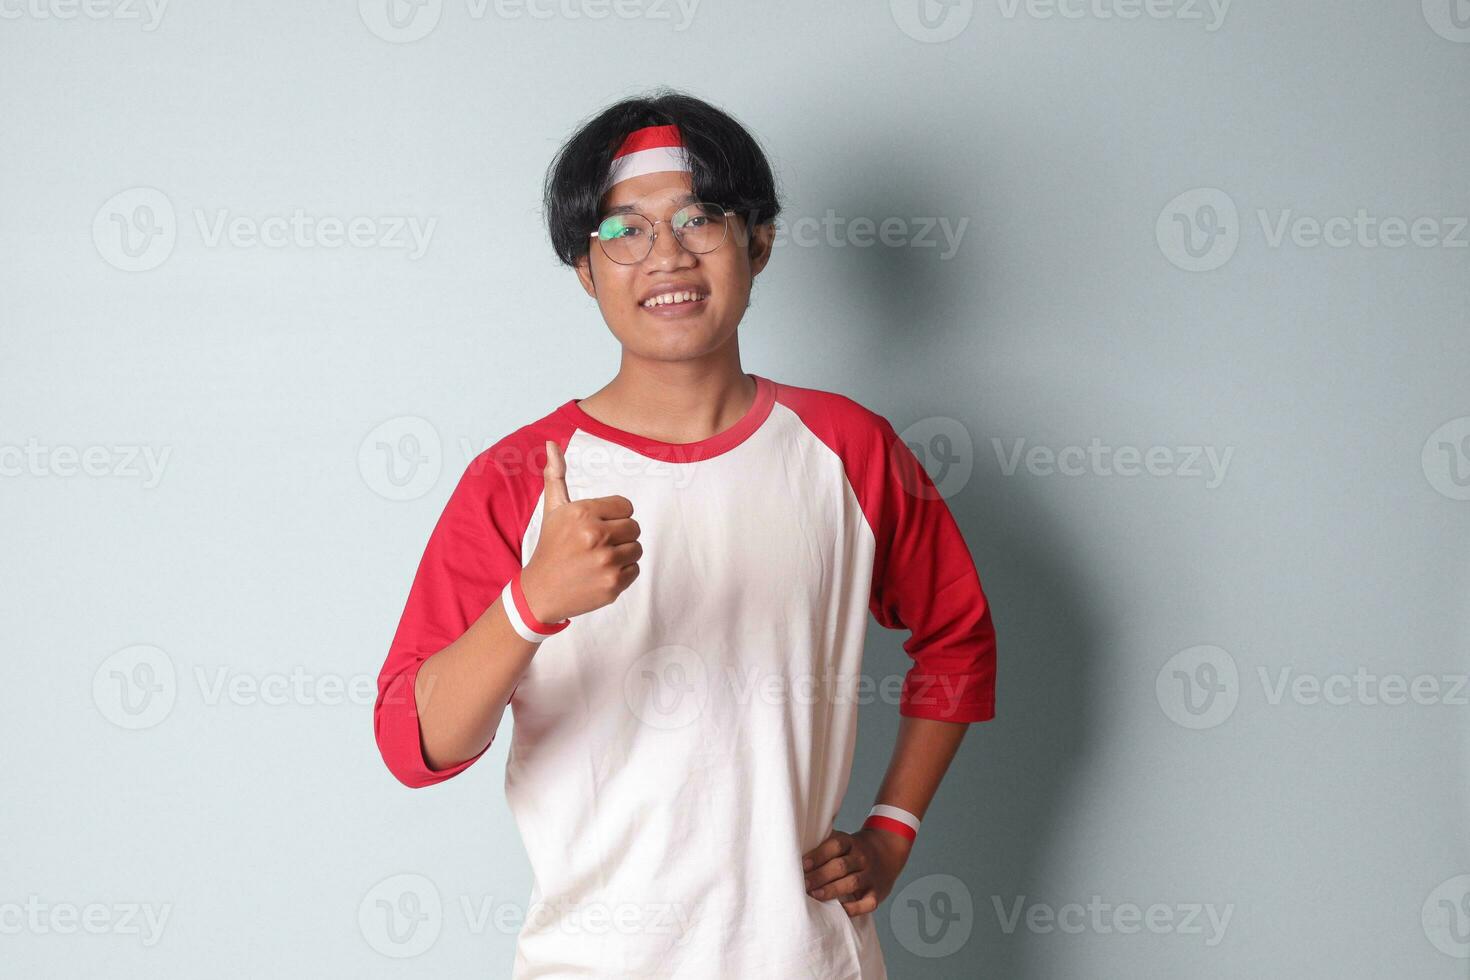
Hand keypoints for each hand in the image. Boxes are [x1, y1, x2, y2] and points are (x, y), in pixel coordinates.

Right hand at [519, 440, 641, 623]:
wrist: (541, 591)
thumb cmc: (551, 546)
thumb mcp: (553, 509)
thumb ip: (556, 475)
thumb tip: (552, 444)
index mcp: (582, 512)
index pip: (626, 506)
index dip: (614, 516)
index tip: (597, 526)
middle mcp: (595, 535)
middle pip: (634, 527)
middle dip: (619, 535)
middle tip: (597, 545)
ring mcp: (605, 561)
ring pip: (637, 549)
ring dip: (623, 554)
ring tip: (599, 559)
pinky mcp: (613, 584)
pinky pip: (635, 570)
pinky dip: (622, 573)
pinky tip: (600, 574)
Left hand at [802, 827, 912, 916]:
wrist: (887, 851)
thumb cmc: (852, 850)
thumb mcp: (842, 840)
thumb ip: (823, 846)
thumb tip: (794, 854)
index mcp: (851, 842)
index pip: (835, 846)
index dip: (818, 855)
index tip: (802, 865)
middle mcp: (862, 857)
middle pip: (841, 866)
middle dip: (820, 876)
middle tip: (802, 884)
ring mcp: (871, 876)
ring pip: (852, 883)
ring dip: (832, 890)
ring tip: (814, 895)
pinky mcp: (878, 893)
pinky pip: (867, 903)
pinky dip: (854, 908)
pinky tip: (839, 911)